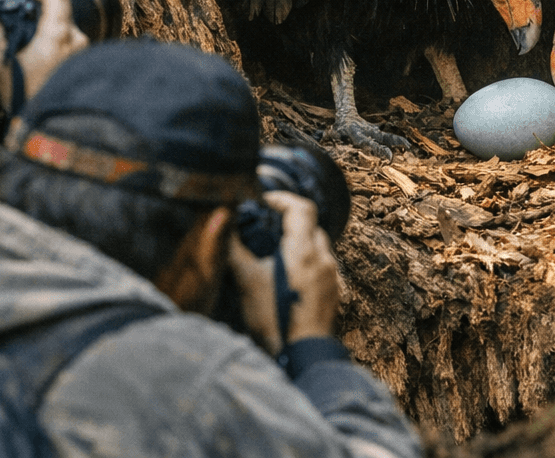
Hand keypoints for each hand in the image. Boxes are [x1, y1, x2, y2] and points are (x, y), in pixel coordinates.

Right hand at [0, 0, 89, 110]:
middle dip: (42, 17)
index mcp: (58, 35)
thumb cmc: (27, 100)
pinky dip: (57, 51)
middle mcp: (77, 42)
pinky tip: (41, 66)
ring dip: (49, 36)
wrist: (51, 133)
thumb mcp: (2, 68)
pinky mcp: (86, 70)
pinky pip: (72, 51)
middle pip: (62, 15)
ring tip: (29, 50)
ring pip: (67, 34)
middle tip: (22, 26)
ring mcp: (85, 56)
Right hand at [226, 191, 340, 354]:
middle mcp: (323, 258)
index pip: (301, 207)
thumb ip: (234, 251)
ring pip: (318, 246)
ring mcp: (332, 277)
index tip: (264, 201)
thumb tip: (221, 227)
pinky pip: (322, 266)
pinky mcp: (333, 293)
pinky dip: (307, 262)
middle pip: (311, 225)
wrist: (301, 355)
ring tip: (274, 254)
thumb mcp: (247, 282)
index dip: (282, 199)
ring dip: (299, 243)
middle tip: (266, 226)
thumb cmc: (275, 318)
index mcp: (304, 249)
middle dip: (290, 222)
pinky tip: (287, 278)